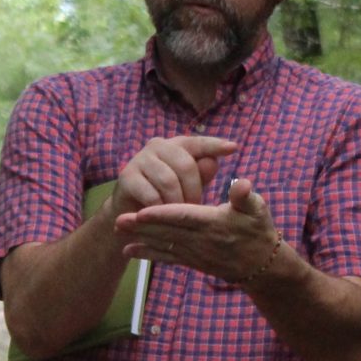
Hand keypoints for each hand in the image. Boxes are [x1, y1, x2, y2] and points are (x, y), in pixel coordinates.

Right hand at [110, 136, 238, 216]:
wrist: (130, 212)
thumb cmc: (166, 197)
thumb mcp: (188, 187)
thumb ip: (201, 175)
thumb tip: (213, 161)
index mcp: (177, 145)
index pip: (198, 143)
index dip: (215, 145)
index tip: (233, 148)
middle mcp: (158, 146)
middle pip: (185, 164)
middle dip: (194, 190)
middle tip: (194, 208)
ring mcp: (140, 160)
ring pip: (168, 181)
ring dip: (177, 202)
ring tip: (179, 214)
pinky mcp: (127, 177)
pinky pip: (151, 194)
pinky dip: (161, 208)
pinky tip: (163, 217)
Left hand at [116, 177, 283, 285]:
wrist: (262, 265)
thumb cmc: (258, 230)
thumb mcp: (258, 209)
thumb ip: (246, 196)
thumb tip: (243, 185)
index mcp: (213, 223)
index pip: (184, 217)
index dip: (162, 215)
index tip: (142, 211)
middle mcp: (201, 240)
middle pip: (166, 231)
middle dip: (142, 226)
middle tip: (118, 219)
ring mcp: (194, 253)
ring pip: (163, 244)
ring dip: (139, 237)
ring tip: (117, 230)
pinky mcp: (191, 261)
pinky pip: (166, 257)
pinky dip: (147, 254)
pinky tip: (128, 251)